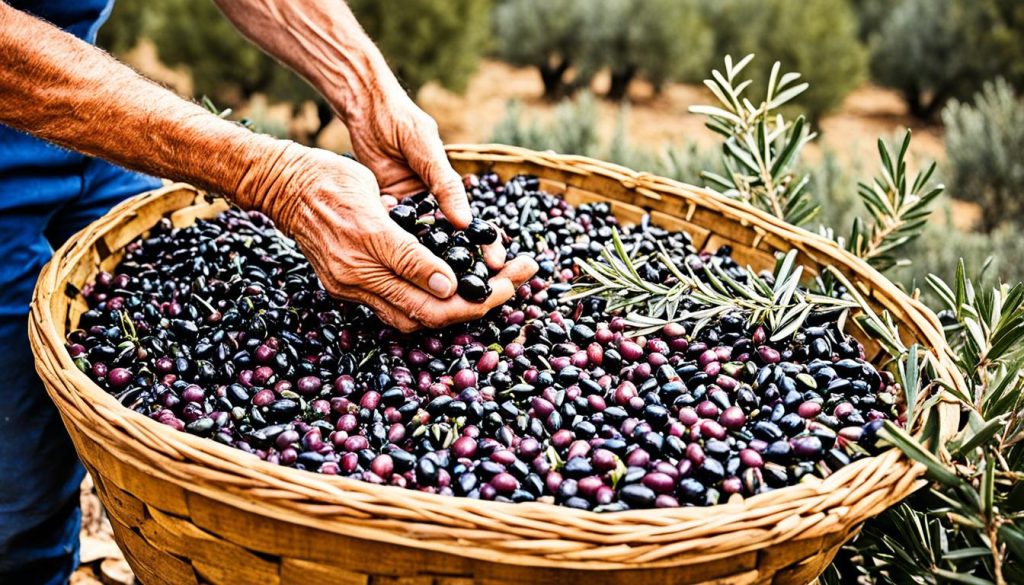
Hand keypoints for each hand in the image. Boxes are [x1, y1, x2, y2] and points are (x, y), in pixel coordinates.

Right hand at [257, 147, 536, 331]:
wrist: (281, 188)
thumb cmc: (329, 178)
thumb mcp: (371, 189)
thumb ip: (405, 243)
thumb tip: (443, 279)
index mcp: (367, 243)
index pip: (425, 279)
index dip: (465, 289)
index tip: (498, 286)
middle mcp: (356, 274)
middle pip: (425, 312)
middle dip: (474, 306)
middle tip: (512, 289)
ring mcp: (348, 287)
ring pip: (411, 319)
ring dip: (453, 313)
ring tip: (491, 295)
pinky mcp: (345, 289)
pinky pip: (392, 311)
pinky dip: (425, 309)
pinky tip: (453, 296)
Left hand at [341, 91, 507, 269]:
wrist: (366, 110)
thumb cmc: (402, 122)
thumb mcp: (426, 149)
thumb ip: (444, 184)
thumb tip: (465, 221)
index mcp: (448, 189)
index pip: (472, 224)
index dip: (485, 245)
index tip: (496, 265)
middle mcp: (430, 203)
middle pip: (448, 241)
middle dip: (458, 263)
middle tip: (463, 285)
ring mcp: (407, 208)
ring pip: (419, 241)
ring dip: (424, 259)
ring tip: (434, 281)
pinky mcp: (384, 208)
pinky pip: (390, 231)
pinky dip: (392, 240)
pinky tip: (394, 256)